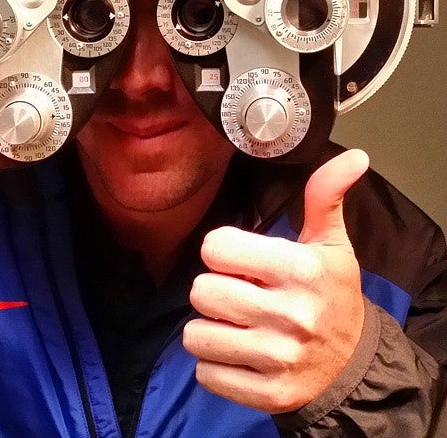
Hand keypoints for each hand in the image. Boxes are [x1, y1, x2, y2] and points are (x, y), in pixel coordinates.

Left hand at [183, 149, 369, 413]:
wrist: (353, 364)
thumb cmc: (332, 295)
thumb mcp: (331, 244)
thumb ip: (325, 197)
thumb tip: (353, 156)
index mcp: (299, 269)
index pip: (214, 246)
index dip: (221, 250)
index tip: (239, 260)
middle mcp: (288, 314)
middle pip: (200, 291)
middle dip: (214, 289)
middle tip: (239, 294)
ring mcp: (277, 359)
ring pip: (195, 334)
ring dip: (209, 328)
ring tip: (237, 324)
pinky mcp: (267, 394)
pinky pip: (205, 373)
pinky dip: (215, 364)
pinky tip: (241, 353)